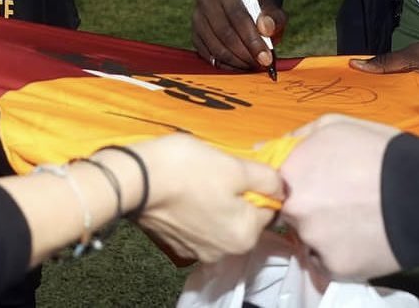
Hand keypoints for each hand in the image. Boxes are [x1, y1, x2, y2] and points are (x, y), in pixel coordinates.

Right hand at [134, 134, 282, 262]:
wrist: (136, 179)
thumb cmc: (189, 169)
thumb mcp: (235, 166)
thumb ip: (266, 179)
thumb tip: (282, 188)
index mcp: (245, 236)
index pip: (269, 208)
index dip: (258, 183)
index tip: (240, 166)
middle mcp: (225, 252)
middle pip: (245, 217)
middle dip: (238, 193)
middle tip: (220, 168)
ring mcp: (198, 250)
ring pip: (221, 220)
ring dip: (217, 201)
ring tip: (200, 176)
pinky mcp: (177, 243)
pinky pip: (199, 224)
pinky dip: (197, 209)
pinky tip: (186, 189)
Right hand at [192, 0, 286, 71]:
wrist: (241, 7)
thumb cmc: (257, 10)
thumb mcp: (270, 9)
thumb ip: (273, 17)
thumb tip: (266, 29)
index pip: (238, 16)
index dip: (252, 40)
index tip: (266, 57)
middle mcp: (206, 1)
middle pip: (225, 33)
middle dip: (245, 54)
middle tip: (260, 64)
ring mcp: (197, 18)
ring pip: (215, 47)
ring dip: (236, 61)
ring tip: (251, 64)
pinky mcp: (194, 35)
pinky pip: (208, 56)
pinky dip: (225, 65)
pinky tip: (239, 65)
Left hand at [279, 116, 400, 279]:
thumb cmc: (379, 152)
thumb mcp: (333, 126)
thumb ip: (296, 138)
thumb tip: (264, 148)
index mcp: (290, 173)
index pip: (274, 186)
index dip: (296, 185)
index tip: (316, 184)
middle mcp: (294, 210)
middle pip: (292, 214)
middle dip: (311, 207)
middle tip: (341, 200)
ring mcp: (314, 241)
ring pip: (310, 239)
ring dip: (325, 232)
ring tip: (357, 217)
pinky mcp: (335, 267)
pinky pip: (329, 261)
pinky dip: (342, 253)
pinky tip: (363, 236)